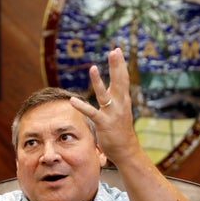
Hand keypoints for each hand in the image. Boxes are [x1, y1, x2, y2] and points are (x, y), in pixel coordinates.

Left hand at [70, 48, 139, 162]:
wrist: (126, 150)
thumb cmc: (121, 131)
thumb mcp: (120, 111)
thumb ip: (116, 99)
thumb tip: (111, 89)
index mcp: (123, 100)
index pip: (123, 78)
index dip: (120, 64)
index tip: (118, 50)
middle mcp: (120, 104)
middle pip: (119, 81)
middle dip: (117, 66)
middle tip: (115, 51)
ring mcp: (112, 114)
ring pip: (104, 95)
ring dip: (98, 82)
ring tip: (93, 68)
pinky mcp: (104, 124)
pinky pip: (91, 113)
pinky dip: (81, 107)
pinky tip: (72, 100)